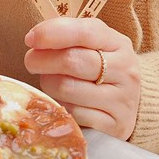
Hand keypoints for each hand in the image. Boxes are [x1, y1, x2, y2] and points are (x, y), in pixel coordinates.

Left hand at [24, 18, 140, 140]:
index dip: (52, 33)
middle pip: (71, 61)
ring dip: (49, 85)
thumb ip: (67, 36)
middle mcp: (125, 70)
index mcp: (118, 43)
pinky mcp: (115, 126)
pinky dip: (61, 106)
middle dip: (42, 60)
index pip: (83, 32)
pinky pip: (73, 114)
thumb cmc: (101, 67)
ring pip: (67, 89)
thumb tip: (34, 39)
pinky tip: (62, 101)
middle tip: (31, 62)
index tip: (30, 39)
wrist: (128, 102)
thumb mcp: (93, 45)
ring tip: (49, 81)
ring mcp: (122, 100)